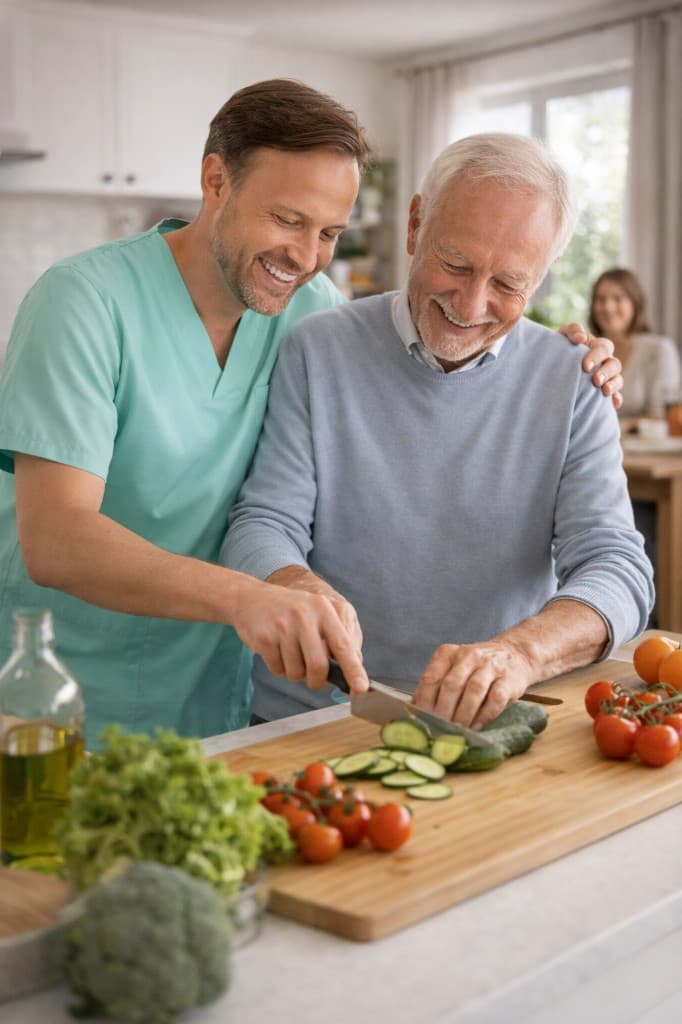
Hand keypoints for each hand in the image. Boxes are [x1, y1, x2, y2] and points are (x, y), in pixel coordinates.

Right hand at [232, 577, 367, 693]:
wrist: (252, 599)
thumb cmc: (293, 611)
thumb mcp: (321, 613)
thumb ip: (342, 636)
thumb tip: (356, 666)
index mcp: (324, 609)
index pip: (343, 645)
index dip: (354, 669)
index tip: (361, 688)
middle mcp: (305, 615)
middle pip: (318, 666)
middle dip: (317, 681)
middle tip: (315, 679)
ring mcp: (283, 626)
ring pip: (296, 672)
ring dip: (296, 673)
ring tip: (291, 653)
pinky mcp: (265, 638)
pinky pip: (278, 670)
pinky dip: (280, 668)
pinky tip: (276, 650)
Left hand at [412, 639, 534, 727]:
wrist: (513, 654)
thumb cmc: (475, 667)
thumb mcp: (453, 668)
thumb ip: (436, 685)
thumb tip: (414, 710)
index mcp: (448, 653)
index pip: (431, 677)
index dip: (425, 701)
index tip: (421, 719)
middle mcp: (468, 655)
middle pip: (452, 685)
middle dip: (444, 711)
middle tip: (439, 729)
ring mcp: (490, 666)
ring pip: (473, 691)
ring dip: (463, 715)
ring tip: (457, 731)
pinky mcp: (508, 679)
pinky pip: (495, 699)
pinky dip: (484, 716)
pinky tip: (476, 727)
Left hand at [559, 323, 622, 409]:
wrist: (553, 366)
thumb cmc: (561, 348)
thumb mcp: (563, 335)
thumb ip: (572, 330)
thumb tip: (581, 338)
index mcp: (598, 347)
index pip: (604, 348)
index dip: (597, 356)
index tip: (585, 366)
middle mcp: (605, 362)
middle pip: (615, 364)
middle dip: (606, 372)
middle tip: (596, 380)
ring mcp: (607, 377)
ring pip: (618, 379)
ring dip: (614, 385)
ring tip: (605, 391)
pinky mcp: (604, 392)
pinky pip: (616, 395)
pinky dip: (617, 399)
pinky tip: (614, 404)